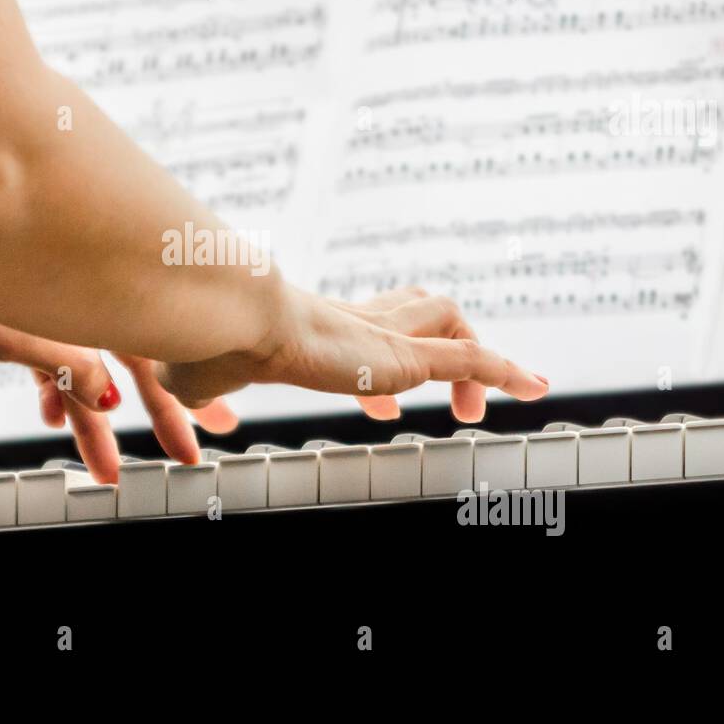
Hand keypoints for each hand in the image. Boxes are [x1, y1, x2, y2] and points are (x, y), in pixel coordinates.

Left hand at [0, 186, 233, 480]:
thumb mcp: (10, 334)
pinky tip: (50, 419)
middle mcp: (74, 292)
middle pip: (132, 361)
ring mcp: (46, 304)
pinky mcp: (14, 314)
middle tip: (187, 451)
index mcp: (85, 290)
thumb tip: (108, 401)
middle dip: (161, 409)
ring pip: (89, 368)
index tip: (210, 431)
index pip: (149, 351)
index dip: (179, 398)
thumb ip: (65, 365)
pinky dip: (55, 392)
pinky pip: (51, 362)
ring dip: (99, 416)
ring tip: (108, 462)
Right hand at [157, 285, 547, 423]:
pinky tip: (533, 388)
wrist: (230, 321)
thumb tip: (190, 409)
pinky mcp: (402, 354)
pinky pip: (470, 356)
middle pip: (418, 311)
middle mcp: (357, 322)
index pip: (367, 328)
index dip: (383, 352)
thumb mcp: (203, 377)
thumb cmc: (209, 344)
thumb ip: (206, 390)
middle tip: (450, 399)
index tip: (383, 407)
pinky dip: (504, 370)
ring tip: (479, 412)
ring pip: (450, 323)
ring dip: (475, 363)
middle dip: (437, 347)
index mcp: (317, 327)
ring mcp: (383, 335)